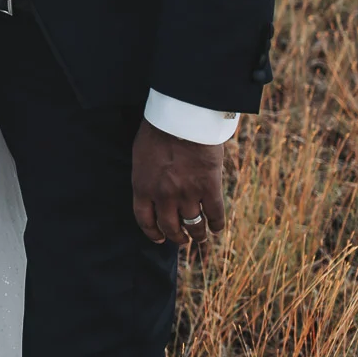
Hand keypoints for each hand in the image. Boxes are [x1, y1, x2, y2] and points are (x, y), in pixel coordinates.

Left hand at [131, 118, 226, 247]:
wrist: (181, 117)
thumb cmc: (158, 130)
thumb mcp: (141, 155)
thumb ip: (146, 177)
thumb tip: (150, 191)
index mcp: (142, 187)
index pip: (145, 220)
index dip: (153, 233)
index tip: (159, 238)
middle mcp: (163, 195)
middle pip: (170, 227)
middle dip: (176, 237)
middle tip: (182, 239)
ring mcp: (187, 194)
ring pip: (194, 225)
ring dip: (197, 234)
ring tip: (199, 236)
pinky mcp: (209, 188)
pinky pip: (215, 215)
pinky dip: (216, 225)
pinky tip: (216, 227)